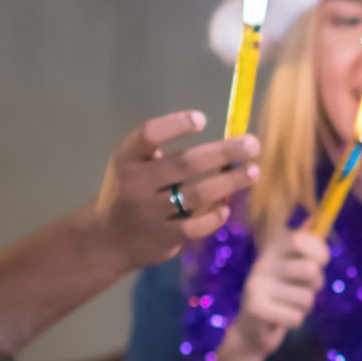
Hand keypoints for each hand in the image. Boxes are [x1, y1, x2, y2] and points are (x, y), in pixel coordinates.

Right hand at [94, 110, 258, 264]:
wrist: (108, 240)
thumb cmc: (132, 193)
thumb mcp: (135, 167)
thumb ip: (166, 155)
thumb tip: (226, 144)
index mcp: (127, 158)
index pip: (149, 135)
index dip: (175, 124)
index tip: (202, 120)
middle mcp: (135, 183)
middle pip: (185, 163)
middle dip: (223, 152)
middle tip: (252, 144)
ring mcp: (149, 212)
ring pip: (196, 194)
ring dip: (229, 182)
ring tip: (253, 171)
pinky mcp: (163, 237)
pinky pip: (195, 226)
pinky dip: (214, 217)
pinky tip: (226, 208)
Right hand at [225, 225, 329, 359]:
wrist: (252, 329)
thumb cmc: (281, 295)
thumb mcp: (292, 268)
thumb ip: (305, 246)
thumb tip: (315, 219)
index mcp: (273, 250)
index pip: (300, 239)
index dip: (319, 251)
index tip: (322, 262)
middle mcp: (262, 263)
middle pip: (310, 270)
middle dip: (316, 285)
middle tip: (304, 291)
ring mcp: (256, 284)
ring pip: (306, 298)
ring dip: (305, 307)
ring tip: (289, 306)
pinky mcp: (255, 308)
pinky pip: (296, 317)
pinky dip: (295, 321)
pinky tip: (281, 319)